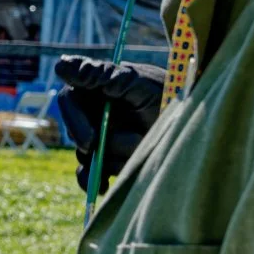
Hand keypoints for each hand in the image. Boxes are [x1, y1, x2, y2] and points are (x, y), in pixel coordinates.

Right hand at [55, 56, 166, 191]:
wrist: (194, 122)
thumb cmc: (168, 93)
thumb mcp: (139, 83)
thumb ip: (104, 76)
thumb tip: (60, 65)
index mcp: (98, 88)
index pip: (70, 99)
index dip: (74, 118)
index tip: (89, 139)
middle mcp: (96, 112)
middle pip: (76, 131)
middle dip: (94, 142)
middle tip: (106, 150)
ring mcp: (102, 137)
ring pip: (88, 154)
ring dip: (111, 158)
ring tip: (140, 147)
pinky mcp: (108, 159)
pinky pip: (90, 174)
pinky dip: (93, 181)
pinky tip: (102, 187)